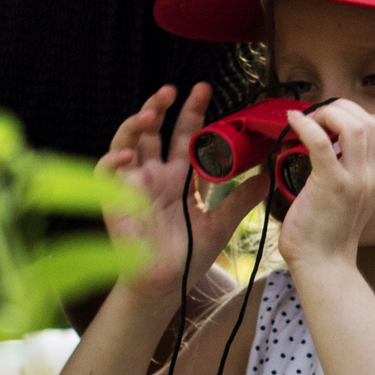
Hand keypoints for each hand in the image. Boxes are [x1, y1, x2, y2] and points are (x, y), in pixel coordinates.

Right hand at [102, 86, 264, 295]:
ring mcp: (133, 185)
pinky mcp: (115, 200)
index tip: (204, 90)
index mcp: (178, 176)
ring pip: (127, 142)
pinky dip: (113, 160)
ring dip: (135, 124)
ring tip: (150, 114)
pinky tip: (128, 154)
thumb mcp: (222, 222)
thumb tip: (267, 175)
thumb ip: (242, 198)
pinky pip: (106, 173)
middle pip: (154, 130)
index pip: (184, 135)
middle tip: (173, 89)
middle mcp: (155, 175)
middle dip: (160, 107)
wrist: (168, 284)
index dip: (192, 112)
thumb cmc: (189, 255)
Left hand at [275, 100, 374, 271]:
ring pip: (353, 125)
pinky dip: (306, 125)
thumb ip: (348, 173)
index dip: (368, 119)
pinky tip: (293, 121)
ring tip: (309, 120)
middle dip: (342, 109)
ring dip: (328, 113)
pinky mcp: (330, 185)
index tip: (342, 125)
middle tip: (318, 118)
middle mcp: (371, 177)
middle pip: (370, 121)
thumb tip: (327, 147)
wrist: (323, 265)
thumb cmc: (327, 234)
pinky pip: (320, 142)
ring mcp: (354, 180)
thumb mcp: (351, 200)